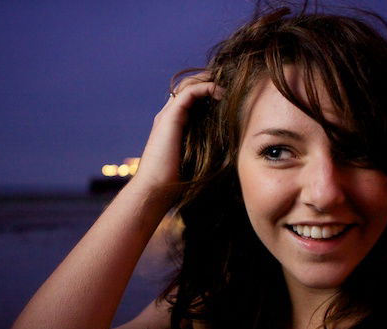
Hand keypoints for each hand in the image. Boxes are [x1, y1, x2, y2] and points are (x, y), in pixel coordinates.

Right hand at [130, 72, 223, 198]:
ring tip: (228, 84)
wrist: (155, 190)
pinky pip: (189, 92)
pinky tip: (221, 93)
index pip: (191, 99)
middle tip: (231, 83)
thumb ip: (208, 151)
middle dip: (210, 81)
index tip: (230, 96)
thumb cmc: (175, 184)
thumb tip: (232, 153)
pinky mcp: (170, 117)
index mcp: (173, 125)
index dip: (209, 92)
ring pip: (188, 85)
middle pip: (189, 86)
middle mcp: (169, 116)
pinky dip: (206, 88)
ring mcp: (168, 115)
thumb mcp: (197, 162)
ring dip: (209, 80)